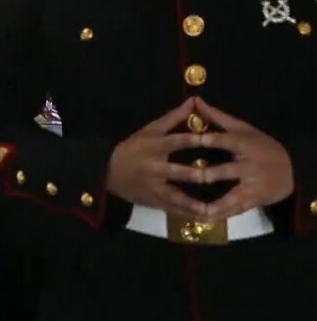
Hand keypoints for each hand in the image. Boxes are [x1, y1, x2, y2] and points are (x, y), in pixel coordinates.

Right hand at [106, 98, 206, 219]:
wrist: (107, 172)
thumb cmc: (133, 148)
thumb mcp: (150, 130)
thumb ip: (174, 118)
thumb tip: (193, 101)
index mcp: (154, 147)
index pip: (175, 142)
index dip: (192, 140)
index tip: (210, 139)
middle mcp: (154, 168)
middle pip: (177, 172)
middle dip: (194, 175)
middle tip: (212, 177)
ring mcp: (153, 187)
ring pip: (176, 196)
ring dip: (193, 204)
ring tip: (212, 210)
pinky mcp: (153, 201)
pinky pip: (172, 209)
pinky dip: (187, 214)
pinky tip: (203, 219)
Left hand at [194, 98, 293, 219]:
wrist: (293, 169)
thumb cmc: (260, 145)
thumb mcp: (242, 129)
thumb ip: (216, 117)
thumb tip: (195, 99)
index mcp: (246, 145)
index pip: (228, 141)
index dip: (213, 140)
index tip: (196, 139)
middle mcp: (250, 166)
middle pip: (229, 170)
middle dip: (212, 174)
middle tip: (194, 176)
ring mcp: (254, 185)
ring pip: (233, 195)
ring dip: (217, 203)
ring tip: (199, 210)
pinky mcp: (255, 200)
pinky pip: (237, 209)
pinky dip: (223, 215)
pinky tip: (207, 220)